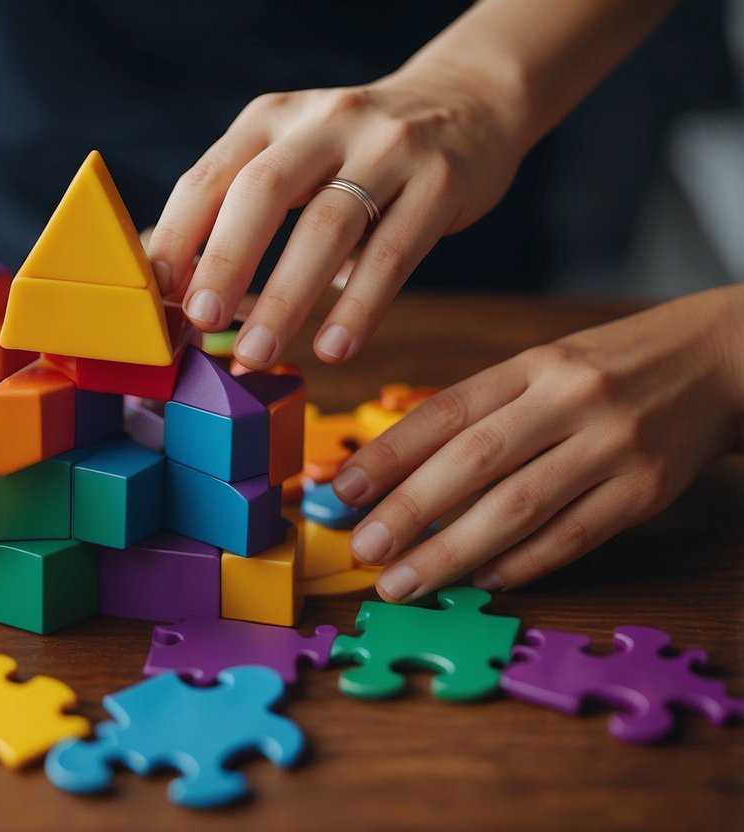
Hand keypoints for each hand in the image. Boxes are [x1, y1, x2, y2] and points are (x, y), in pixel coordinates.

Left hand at [146, 62, 525, 369]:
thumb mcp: (292, 156)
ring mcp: (388, 147)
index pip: (208, 177)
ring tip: (258, 353)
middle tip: (200, 322)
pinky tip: (335, 348)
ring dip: (287, 298)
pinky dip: (359, 305)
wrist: (465, 105)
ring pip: (328, 226)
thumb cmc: (354, 154)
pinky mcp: (441, 181)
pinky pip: (394, 253)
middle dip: (226, 260)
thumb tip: (181, 299)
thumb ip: (241, 210)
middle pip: (263, 190)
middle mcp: (324, 122)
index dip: (177, 238)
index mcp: (270, 118)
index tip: (155, 298)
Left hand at [332, 286, 743, 601]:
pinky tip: (481, 580)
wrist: (717, 361)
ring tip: (404, 581)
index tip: (343, 490)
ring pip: (519, 507)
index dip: (388, 454)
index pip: (445, 411)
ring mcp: (613, 446)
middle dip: (410, 511)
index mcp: (532, 365)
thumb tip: (396, 472)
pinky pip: (572, 538)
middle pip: (474, 461)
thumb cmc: (607, 371)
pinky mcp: (646, 492)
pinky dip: (522, 564)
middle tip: (364, 549)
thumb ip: (479, 413)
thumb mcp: (541, 369)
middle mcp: (570, 400)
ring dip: (452, 552)